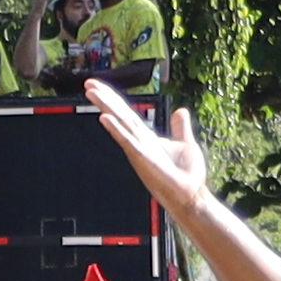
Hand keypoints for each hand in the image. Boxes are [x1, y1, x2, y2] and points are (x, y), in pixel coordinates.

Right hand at [82, 80, 206, 189]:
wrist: (191, 196)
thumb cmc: (187, 175)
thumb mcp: (185, 144)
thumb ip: (180, 128)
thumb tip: (180, 111)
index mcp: (147, 138)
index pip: (127, 114)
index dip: (114, 99)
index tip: (100, 86)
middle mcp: (139, 142)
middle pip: (119, 115)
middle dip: (104, 98)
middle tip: (88, 84)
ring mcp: (139, 150)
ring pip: (120, 124)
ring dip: (106, 107)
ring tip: (92, 93)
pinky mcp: (143, 159)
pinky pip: (128, 141)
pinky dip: (117, 129)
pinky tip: (105, 118)